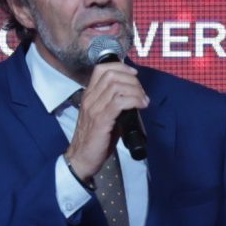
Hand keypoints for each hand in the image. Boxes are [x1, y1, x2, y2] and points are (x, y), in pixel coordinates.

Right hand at [65, 60, 147, 180]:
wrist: (81, 158)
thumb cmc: (94, 139)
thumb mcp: (102, 116)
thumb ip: (113, 104)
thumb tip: (134, 98)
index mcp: (89, 95)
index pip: (101, 69)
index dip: (121, 67)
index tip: (134, 74)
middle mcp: (90, 98)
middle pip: (112, 75)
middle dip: (132, 80)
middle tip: (142, 92)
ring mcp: (94, 108)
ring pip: (116, 86)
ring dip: (135, 90)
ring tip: (143, 101)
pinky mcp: (101, 120)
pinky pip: (119, 102)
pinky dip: (134, 100)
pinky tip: (141, 106)